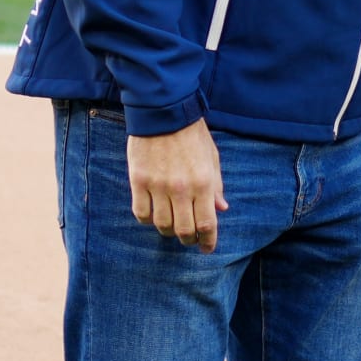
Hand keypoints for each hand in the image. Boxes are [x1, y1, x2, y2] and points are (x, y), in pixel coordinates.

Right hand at [128, 121, 226, 250]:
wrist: (163, 111)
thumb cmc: (192, 134)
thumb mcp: (211, 157)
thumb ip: (216, 185)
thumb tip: (221, 209)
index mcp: (203, 182)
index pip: (207, 224)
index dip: (208, 242)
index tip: (207, 248)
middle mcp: (181, 188)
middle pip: (184, 230)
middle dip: (188, 240)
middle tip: (189, 239)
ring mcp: (158, 185)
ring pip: (161, 225)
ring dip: (168, 231)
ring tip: (171, 226)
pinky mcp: (139, 180)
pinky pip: (141, 212)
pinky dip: (147, 219)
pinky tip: (153, 214)